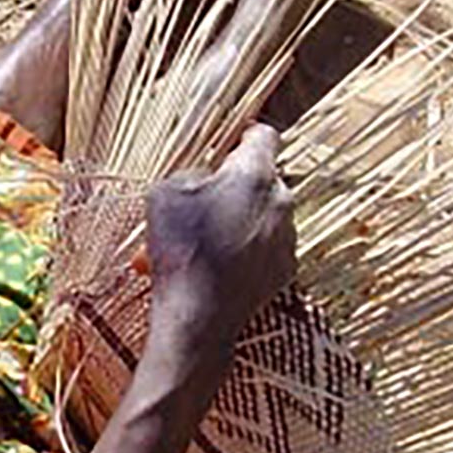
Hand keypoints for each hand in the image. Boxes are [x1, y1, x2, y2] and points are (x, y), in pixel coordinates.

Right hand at [144, 124, 296, 362]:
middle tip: (201, 200)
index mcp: (254, 174)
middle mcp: (281, 201)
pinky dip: (244, 249)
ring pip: (262, 214)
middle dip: (234, 184)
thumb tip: (204, 179)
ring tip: (199, 240)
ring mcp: (286, 237)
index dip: (244, 135)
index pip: (265, 135)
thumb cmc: (181, 249)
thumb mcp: (165, 194)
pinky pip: (265, 246)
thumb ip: (190, 173)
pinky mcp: (285, 269)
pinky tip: (213, 263)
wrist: (198, 317)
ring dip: (236, 219)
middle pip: (262, 178)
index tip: (229, 145)